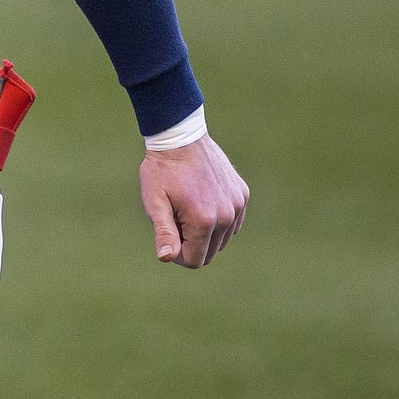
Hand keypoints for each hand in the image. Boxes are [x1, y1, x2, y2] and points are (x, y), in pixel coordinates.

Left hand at [138, 134, 248, 267]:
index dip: (179, 253)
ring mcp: (238, 204)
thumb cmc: (162, 171)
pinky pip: (233, 222)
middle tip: (176, 216)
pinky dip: (219, 220)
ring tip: (187, 206)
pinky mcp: (242, 194)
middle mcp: (227, 215)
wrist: (180, 138)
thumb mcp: (155, 201)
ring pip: (223, 239)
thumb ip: (164, 232)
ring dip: (205, 231)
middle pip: (211, 252)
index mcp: (204, 221)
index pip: (196, 260)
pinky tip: (202, 200)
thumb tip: (167, 258)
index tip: (168, 233)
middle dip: (192, 242)